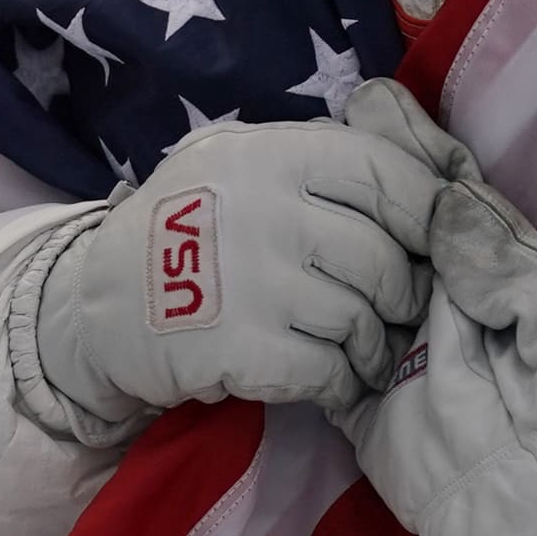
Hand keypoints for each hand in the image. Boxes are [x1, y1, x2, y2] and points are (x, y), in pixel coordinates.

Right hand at [34, 112, 450, 418]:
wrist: (98, 302)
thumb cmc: (187, 220)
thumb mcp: (239, 157)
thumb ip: (314, 155)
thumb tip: (416, 170)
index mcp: (277, 154)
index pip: (386, 173)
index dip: (429, 210)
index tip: (438, 239)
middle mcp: (270, 210)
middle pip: (384, 257)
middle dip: (407, 292)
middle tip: (404, 308)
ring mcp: (256, 281)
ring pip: (363, 317)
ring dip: (378, 343)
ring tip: (369, 349)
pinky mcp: (243, 348)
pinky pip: (329, 369)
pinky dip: (344, 381)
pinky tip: (335, 378)